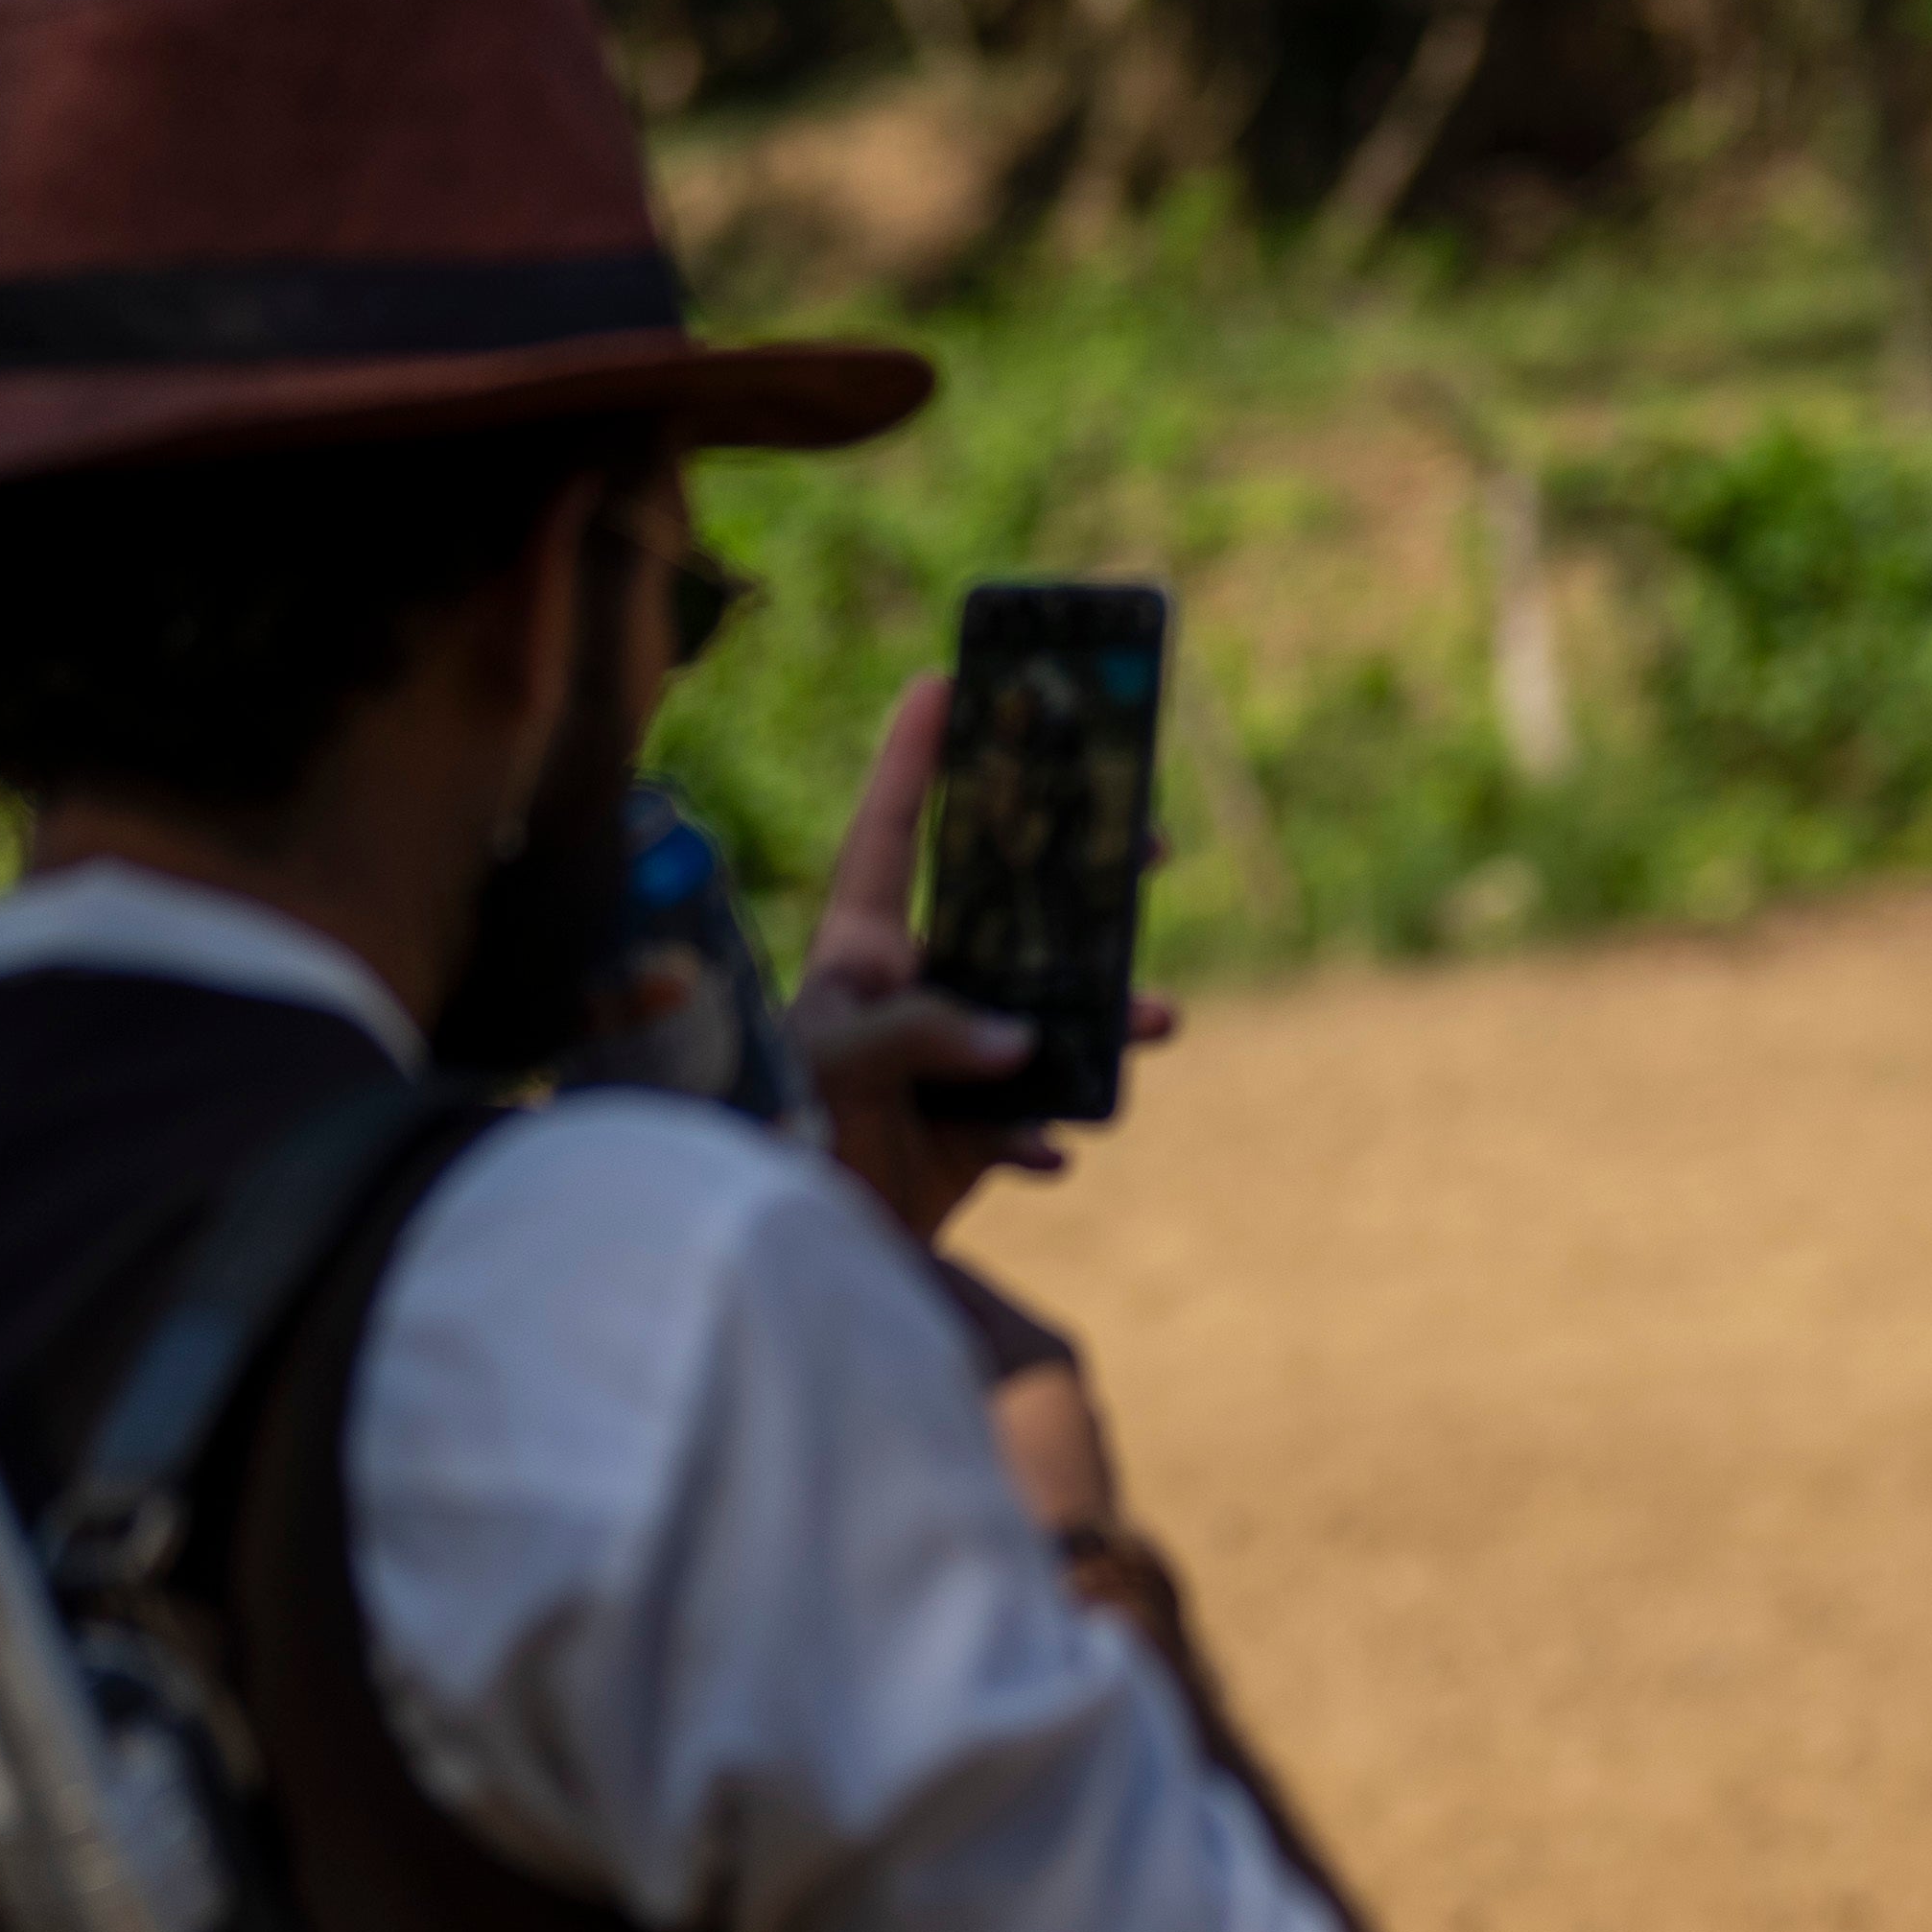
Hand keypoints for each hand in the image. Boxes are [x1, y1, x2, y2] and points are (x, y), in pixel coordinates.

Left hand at [787, 670, 1177, 1233]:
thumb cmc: (776, 1135)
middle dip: (1079, 879)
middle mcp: (910, 994)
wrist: (776, 1249)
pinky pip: (1035, 1121)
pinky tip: (1049, 1154)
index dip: (913, 759)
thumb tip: (1021, 1039)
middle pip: (1009, 913)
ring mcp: (945, 1065)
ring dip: (1104, 1019)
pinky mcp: (966, 1139)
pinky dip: (1052, 1132)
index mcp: (861, 951)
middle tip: (1147, 841)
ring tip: (1155, 1021)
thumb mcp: (837, 1058)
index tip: (944, 682)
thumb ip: (925, 1033)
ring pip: (1046, 1016)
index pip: (890, 835)